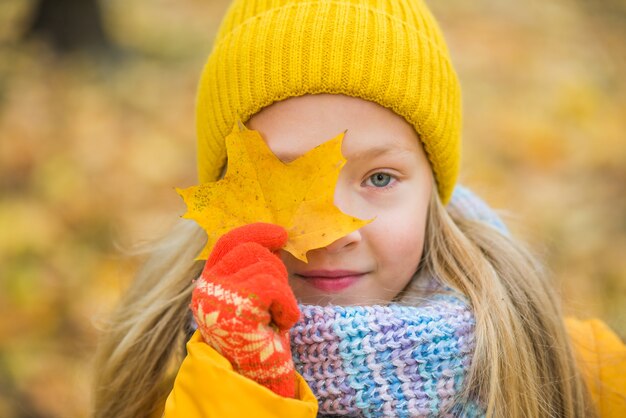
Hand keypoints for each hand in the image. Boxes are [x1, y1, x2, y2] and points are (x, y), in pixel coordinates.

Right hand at [190, 223, 299, 397]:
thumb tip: (275, 240)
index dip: (255, 232)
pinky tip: (282, 323)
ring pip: (266, 267)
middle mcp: (208, 287)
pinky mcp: (237, 308)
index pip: (229, 242)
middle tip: (278, 298)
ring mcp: (220, 297)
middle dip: (275, 268)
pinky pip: (275, 288)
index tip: (280, 233)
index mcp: (210, 282)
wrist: (257, 377)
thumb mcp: (252, 298)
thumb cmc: (258, 338)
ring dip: (283, 292)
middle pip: (251, 250)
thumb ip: (253, 271)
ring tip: (276, 316)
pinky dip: (287, 305)